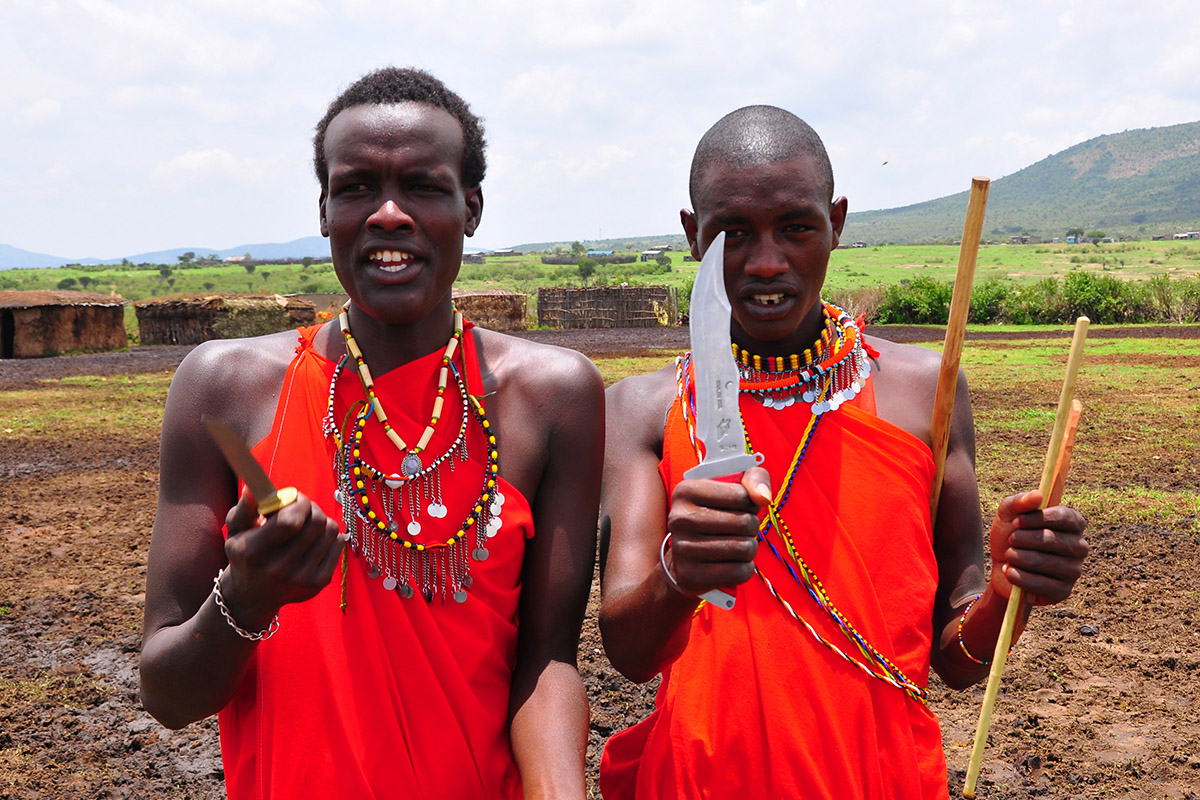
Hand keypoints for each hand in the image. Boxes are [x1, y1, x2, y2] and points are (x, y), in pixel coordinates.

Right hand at [219, 488, 343, 627]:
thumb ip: (245, 508)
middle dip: (311, 507)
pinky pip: (338, 543)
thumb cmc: (244, 554)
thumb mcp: (235, 531)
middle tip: (301, 507)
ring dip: (320, 519)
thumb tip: (253, 489)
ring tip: (305, 524)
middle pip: (315, 523)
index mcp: (255, 552)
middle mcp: (279, 568)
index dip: (298, 502)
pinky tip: (313, 539)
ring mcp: (302, 578)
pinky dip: (328, 534)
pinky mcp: (319, 583)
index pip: (290, 521)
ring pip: (330, 530)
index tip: (294, 497)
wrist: (253, 595)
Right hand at [663, 466, 771, 596]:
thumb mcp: (733, 487)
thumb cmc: (717, 515)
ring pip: (744, 548)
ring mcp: (682, 548)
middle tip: (739, 529)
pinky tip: (731, 563)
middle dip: (751, 526)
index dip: (751, 503)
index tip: (741, 506)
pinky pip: (739, 571)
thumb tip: (764, 498)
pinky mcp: (691, 575)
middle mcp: (679, 518)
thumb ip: (754, 479)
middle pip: (744, 522)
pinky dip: (744, 568)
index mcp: (686, 490)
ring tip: (736, 545)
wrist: (685, 557)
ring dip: (749, 548)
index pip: (740, 495)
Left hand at [988, 490, 1087, 605]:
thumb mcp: (1008, 514)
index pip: (1063, 516)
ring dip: (1015, 557)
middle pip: (1049, 539)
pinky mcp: (1063, 591)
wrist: (1002, 568)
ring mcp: (1074, 571)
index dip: (1036, 518)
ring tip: (1010, 555)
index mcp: (1073, 523)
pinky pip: (1037, 583)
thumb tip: (1037, 495)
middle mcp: (1079, 546)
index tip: (1016, 521)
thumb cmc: (1011, 536)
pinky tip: (1009, 571)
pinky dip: (1016, 576)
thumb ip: (1019, 501)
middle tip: (1011, 540)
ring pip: (1039, 561)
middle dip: (1020, 539)